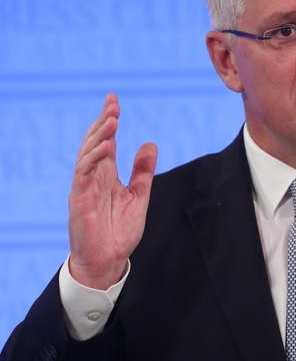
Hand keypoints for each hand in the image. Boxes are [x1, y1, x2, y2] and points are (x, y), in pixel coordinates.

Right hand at [68, 94, 157, 289]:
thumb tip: (150, 143)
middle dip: (103, 122)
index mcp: (107, 174)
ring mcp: (85, 187)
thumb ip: (143, 171)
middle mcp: (94, 176)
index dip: (108, 120)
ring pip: (88, 154)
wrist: (108, 260)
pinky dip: (92, 159)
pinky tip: (103, 147)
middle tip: (113, 104)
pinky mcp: (80, 199)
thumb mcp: (139, 195)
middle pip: (95, 142)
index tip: (114, 101)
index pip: (106, 141)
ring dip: (99, 136)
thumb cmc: (119, 230)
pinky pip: (83, 174)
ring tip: (112, 120)